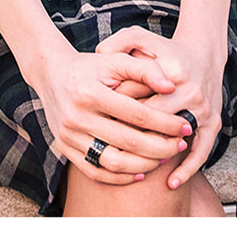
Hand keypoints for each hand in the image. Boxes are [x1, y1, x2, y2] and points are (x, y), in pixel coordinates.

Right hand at [26, 36, 188, 186]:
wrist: (51, 73)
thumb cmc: (90, 66)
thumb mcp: (115, 59)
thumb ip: (145, 69)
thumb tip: (171, 87)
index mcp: (90, 92)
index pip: (137, 114)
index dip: (165, 122)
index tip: (185, 126)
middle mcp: (76, 115)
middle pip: (127, 142)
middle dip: (160, 147)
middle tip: (181, 145)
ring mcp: (68, 135)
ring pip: (112, 162)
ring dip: (143, 165)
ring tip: (163, 158)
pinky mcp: (64, 147)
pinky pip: (95, 171)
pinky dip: (119, 177)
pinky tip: (140, 172)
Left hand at [100, 23, 226, 191]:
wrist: (203, 53)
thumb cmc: (166, 48)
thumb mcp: (141, 36)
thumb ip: (118, 42)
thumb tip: (98, 52)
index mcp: (171, 72)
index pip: (139, 98)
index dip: (118, 112)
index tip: (101, 123)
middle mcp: (190, 92)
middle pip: (156, 122)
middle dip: (133, 137)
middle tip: (111, 149)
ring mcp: (204, 109)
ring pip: (176, 140)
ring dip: (157, 155)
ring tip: (137, 170)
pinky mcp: (214, 122)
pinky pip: (202, 151)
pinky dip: (187, 169)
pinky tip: (171, 182)